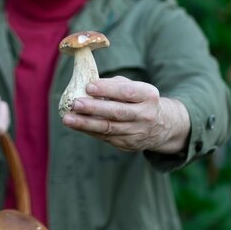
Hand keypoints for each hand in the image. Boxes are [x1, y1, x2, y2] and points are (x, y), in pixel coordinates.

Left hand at [61, 76, 189, 153]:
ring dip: (86, 124)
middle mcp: (146, 115)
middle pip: (117, 112)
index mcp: (148, 96)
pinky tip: (76, 125)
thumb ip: (115, 85)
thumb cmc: (140, 100)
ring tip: (68, 118)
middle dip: (94, 108)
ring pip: (109, 128)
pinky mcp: (129, 145)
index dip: (107, 89)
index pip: (127, 92)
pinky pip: (106, 137)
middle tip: (75, 104)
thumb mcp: (135, 87)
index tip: (89, 86)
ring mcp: (138, 132)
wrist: (162, 125)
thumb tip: (89, 85)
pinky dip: (89, 131)